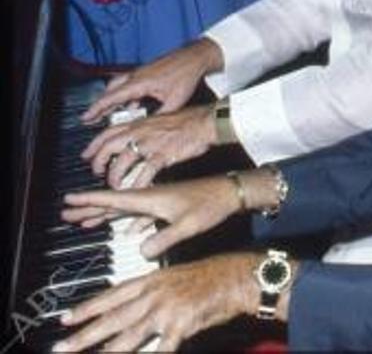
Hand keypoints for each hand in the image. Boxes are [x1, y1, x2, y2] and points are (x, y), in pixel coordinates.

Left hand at [52, 252, 257, 351]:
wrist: (238, 276)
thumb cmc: (212, 275)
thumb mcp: (176, 277)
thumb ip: (153, 292)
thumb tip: (134, 306)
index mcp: (152, 280)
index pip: (111, 295)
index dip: (86, 308)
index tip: (66, 318)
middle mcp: (154, 294)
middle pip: (112, 318)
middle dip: (84, 335)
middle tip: (62, 347)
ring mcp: (166, 309)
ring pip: (128, 335)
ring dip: (106, 351)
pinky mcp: (181, 325)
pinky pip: (161, 349)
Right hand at [62, 175, 243, 257]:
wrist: (232, 192)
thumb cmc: (212, 204)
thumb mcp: (187, 225)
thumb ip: (164, 238)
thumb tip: (141, 251)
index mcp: (150, 198)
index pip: (113, 198)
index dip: (90, 200)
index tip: (69, 200)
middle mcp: (150, 197)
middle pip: (112, 204)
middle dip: (89, 209)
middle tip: (67, 213)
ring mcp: (159, 201)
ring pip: (125, 209)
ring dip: (105, 215)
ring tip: (86, 221)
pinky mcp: (169, 207)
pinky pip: (141, 215)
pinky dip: (129, 221)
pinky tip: (126, 231)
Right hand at [82, 38, 219, 123]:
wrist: (196, 57)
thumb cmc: (186, 75)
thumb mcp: (174, 101)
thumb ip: (159, 116)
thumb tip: (149, 129)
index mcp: (138, 83)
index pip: (111, 98)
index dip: (96, 109)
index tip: (85, 118)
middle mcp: (136, 76)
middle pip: (110, 92)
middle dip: (100, 106)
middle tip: (91, 118)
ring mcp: (141, 73)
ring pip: (119, 86)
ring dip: (112, 99)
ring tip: (107, 113)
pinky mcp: (148, 72)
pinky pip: (130, 84)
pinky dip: (126, 95)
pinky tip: (132, 105)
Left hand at [84, 105, 216, 188]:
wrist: (207, 121)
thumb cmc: (189, 121)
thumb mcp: (162, 120)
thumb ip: (146, 130)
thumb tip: (137, 140)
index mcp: (140, 123)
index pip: (109, 131)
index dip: (95, 144)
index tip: (88, 154)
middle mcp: (142, 131)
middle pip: (109, 145)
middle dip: (98, 161)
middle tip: (96, 172)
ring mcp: (152, 143)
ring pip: (123, 160)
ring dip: (115, 175)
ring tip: (114, 186)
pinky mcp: (164, 154)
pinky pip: (145, 172)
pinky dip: (138, 183)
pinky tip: (136, 191)